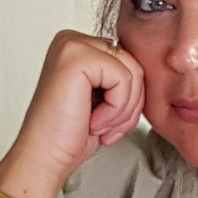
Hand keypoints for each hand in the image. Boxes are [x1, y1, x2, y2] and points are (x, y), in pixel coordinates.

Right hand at [0, 31, 145, 197]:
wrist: (45, 157)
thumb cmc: (70, 135)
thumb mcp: (105, 100)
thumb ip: (122, 79)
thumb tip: (153, 71)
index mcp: (79, 47)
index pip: (130, 63)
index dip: (129, 99)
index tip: (105, 122)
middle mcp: (72, 40)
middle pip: (134, 65)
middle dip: (130, 105)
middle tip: (105, 128)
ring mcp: (72, 45)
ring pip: (133, 72)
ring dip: (123, 110)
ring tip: (97, 125)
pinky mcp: (76, 57)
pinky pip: (123, 79)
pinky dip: (115, 109)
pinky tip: (92, 121)